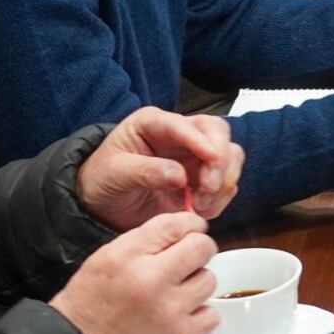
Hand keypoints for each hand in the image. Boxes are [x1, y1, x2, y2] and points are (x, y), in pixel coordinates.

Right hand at [49, 213, 217, 333]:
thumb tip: (182, 229)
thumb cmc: (84, 312)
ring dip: (195, 286)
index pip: (175, 224)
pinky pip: (211, 315)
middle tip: (186, 263)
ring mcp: (168, 310)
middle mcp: (150, 279)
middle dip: (198, 252)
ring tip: (173, 296)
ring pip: (209, 280)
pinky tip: (179, 318)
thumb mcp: (103, 262)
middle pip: (202, 248)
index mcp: (125, 256)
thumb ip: (143, 243)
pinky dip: (199, 316)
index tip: (192, 231)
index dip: (189, 225)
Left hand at [76, 108, 244, 226]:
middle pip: (218, 132)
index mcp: (154, 123)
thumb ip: (145, 172)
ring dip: (223, 181)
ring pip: (230, 155)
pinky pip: (227, 182)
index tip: (211, 158)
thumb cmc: (102, 181)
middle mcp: (181, 134)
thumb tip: (180, 176)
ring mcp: (196, 156)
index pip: (185, 124)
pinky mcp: (204, 178)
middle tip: (209, 187)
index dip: (200, 140)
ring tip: (200, 205)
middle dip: (220, 160)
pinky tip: (201, 210)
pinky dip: (221, 197)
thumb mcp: (114, 174)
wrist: (103, 207)